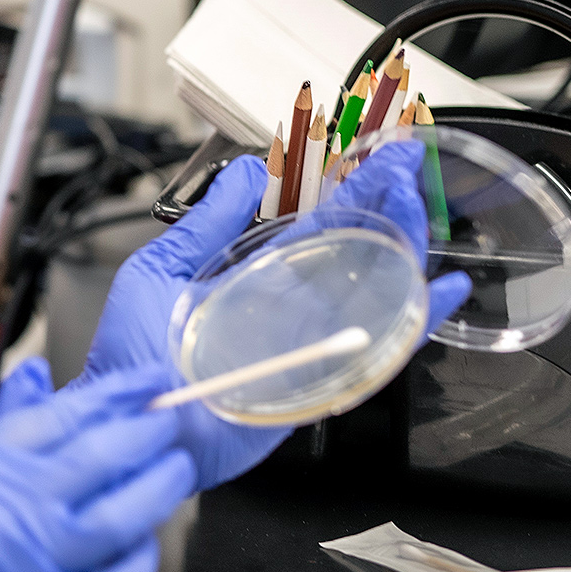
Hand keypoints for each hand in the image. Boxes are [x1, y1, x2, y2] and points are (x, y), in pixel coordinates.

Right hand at [0, 368, 196, 571]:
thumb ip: (1, 432)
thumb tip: (41, 377)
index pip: (60, 418)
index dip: (115, 394)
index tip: (146, 383)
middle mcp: (2, 518)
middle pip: (98, 459)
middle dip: (147, 433)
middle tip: (169, 421)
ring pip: (118, 522)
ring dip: (155, 489)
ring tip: (170, 472)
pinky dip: (138, 562)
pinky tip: (141, 544)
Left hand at [84, 147, 472, 488]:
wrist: (131, 418)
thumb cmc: (131, 354)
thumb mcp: (160, 268)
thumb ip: (206, 222)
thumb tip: (244, 171)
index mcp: (252, 278)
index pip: (311, 224)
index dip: (344, 189)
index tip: (370, 153)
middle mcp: (288, 308)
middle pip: (351, 248)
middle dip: (382, 205)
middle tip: (407, 164)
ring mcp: (308, 342)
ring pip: (372, 290)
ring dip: (401, 247)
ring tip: (417, 206)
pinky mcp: (318, 381)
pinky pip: (376, 351)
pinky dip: (415, 321)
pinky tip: (440, 291)